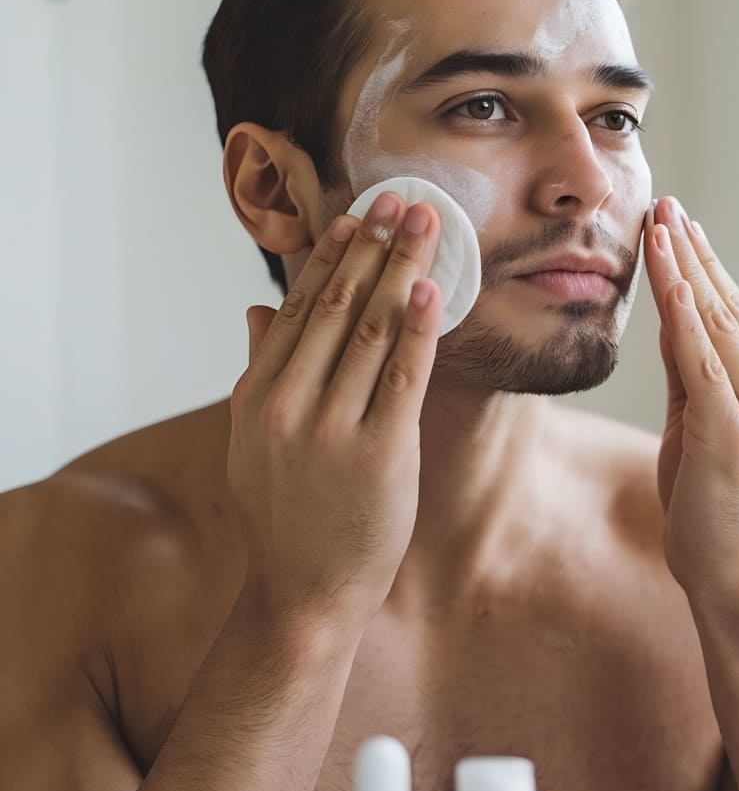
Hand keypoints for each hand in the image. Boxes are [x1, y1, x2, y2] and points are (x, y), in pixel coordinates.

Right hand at [227, 192, 442, 628]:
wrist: (305, 592)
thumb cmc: (286, 516)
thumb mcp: (254, 441)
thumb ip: (258, 370)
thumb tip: (255, 308)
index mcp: (256, 396)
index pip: (295, 308)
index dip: (330, 256)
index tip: (355, 215)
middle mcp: (288, 405)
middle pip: (334, 306)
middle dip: (372, 245)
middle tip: (401, 198)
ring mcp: (332, 428)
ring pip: (370, 328)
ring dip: (400, 267)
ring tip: (425, 224)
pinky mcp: (380, 451)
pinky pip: (403, 374)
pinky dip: (417, 326)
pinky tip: (431, 287)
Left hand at [644, 196, 738, 598]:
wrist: (734, 572)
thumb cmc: (712, 503)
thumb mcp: (699, 421)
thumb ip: (691, 369)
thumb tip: (670, 312)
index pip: (737, 310)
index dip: (704, 265)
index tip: (679, 223)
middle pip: (727, 304)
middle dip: (692, 252)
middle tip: (665, 204)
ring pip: (714, 319)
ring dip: (682, 267)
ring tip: (657, 223)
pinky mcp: (730, 424)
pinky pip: (700, 352)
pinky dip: (679, 307)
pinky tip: (663, 274)